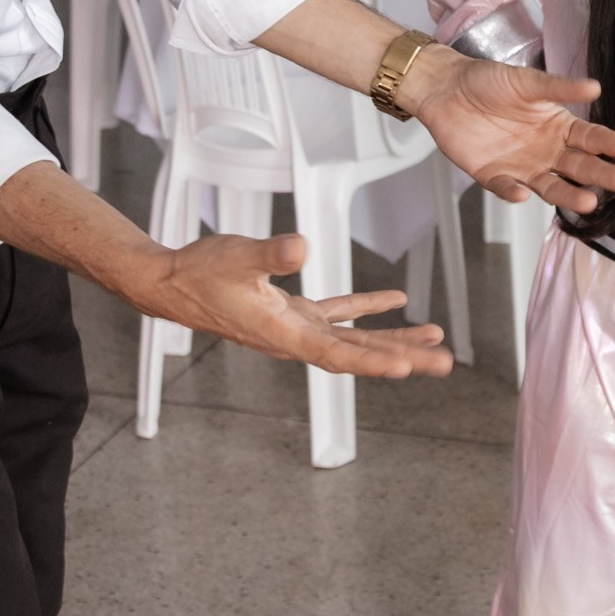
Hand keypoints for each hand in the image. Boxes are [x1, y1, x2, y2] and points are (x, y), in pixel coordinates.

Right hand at [140, 231, 452, 377]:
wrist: (171, 283)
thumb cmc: (200, 273)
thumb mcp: (237, 257)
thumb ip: (270, 253)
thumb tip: (301, 247)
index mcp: (284, 332)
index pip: (337, 353)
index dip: (373, 361)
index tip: (407, 367)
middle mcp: (295, 337)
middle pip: (358, 355)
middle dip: (402, 358)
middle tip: (443, 363)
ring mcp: (295, 326)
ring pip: (354, 338)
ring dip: (393, 339)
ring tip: (432, 340)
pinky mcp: (292, 312)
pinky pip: (338, 313)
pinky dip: (367, 308)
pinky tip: (394, 302)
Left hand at [402, 47, 614, 212]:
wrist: (446, 89)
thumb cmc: (489, 81)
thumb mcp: (527, 82)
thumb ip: (559, 88)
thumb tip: (595, 87)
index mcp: (558, 126)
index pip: (590, 138)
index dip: (608, 144)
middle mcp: (546, 151)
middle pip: (578, 167)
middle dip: (600, 175)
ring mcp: (521, 166)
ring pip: (550, 186)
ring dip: (568, 195)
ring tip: (587, 203)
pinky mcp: (493, 176)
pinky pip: (506, 188)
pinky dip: (513, 193)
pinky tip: (522, 193)